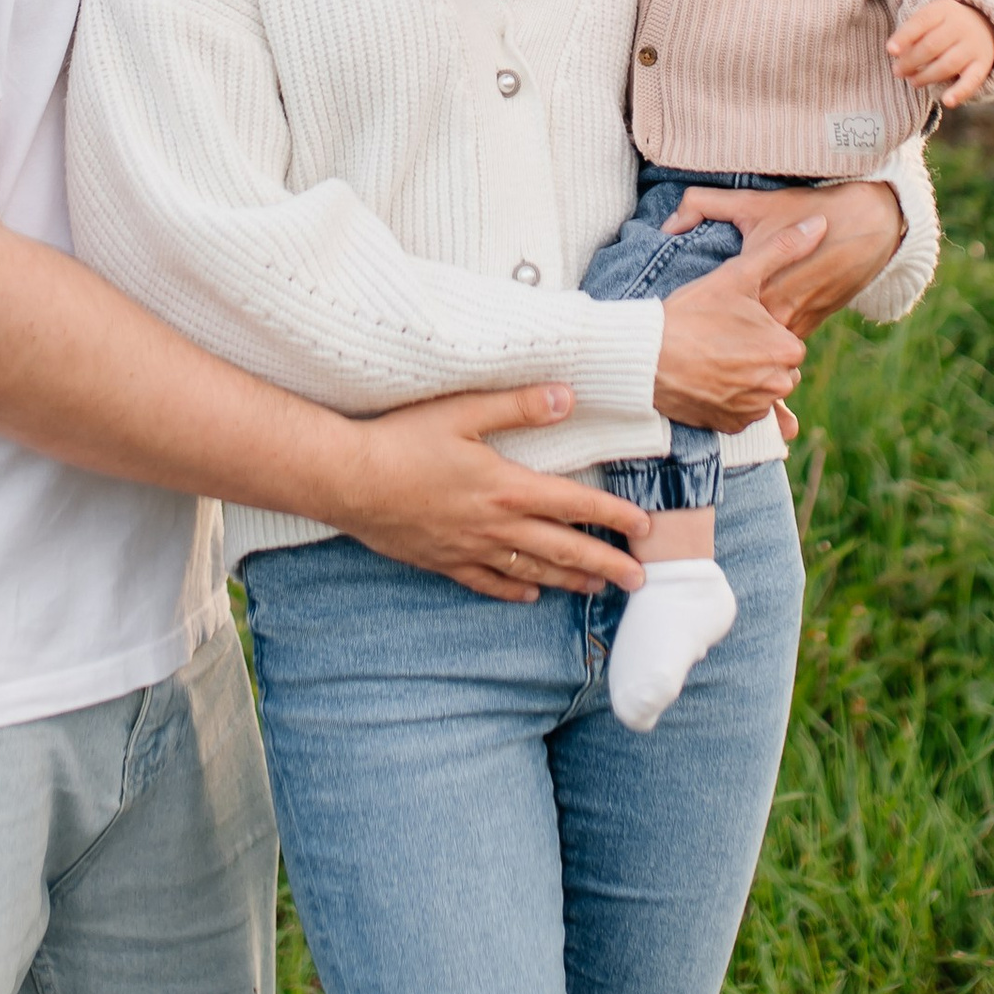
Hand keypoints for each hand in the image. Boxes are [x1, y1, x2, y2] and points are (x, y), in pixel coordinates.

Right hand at [329, 382, 648, 599]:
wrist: (348, 479)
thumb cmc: (402, 439)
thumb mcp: (462, 410)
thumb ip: (519, 405)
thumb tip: (568, 397)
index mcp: (506, 487)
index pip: (574, 504)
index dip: (614, 517)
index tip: (646, 529)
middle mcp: (494, 525)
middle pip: (562, 548)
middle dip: (605, 563)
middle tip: (639, 579)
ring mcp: (468, 548)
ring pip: (531, 572)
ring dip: (569, 580)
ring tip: (598, 588)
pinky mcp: (442, 561)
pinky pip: (487, 583)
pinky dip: (514, 592)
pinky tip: (531, 596)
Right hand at [651, 247, 807, 430]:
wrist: (645, 357)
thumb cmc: (692, 313)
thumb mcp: (738, 275)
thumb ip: (783, 249)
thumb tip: (821, 224)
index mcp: (786, 349)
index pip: (787, 341)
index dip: (763, 330)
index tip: (737, 322)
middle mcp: (777, 384)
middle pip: (778, 368)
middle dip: (758, 357)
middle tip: (723, 339)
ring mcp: (754, 410)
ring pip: (761, 390)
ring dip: (746, 380)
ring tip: (713, 358)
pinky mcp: (731, 427)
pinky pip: (742, 414)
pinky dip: (729, 401)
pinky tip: (708, 380)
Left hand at [668, 180, 907, 334]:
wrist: (866, 225)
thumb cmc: (804, 208)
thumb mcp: (752, 203)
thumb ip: (704, 205)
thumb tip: (668, 223)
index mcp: (757, 285)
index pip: (717, 319)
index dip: (696, 325)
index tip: (679, 327)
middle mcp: (778, 311)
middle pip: (738, 339)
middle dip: (716, 341)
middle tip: (690, 343)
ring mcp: (798, 322)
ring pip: (762, 346)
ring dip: (743, 347)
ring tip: (715, 346)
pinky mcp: (813, 324)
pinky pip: (783, 342)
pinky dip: (766, 344)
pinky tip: (747, 340)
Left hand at [887, 0, 993, 104]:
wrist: (985, 23)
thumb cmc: (945, 25)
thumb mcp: (930, 18)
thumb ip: (912, 33)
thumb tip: (895, 53)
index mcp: (943, 10)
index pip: (921, 22)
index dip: (904, 37)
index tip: (890, 50)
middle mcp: (960, 26)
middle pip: (932, 45)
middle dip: (910, 61)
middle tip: (898, 71)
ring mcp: (973, 46)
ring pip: (947, 64)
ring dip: (926, 76)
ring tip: (913, 82)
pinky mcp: (982, 64)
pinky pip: (972, 80)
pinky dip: (960, 92)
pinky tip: (947, 101)